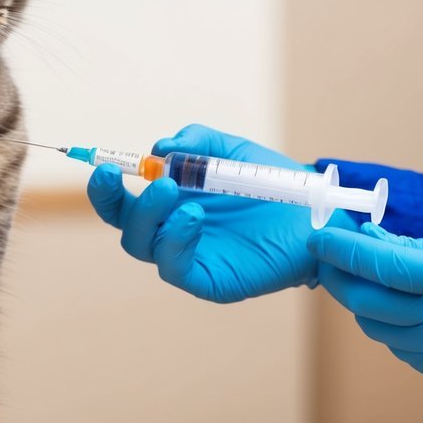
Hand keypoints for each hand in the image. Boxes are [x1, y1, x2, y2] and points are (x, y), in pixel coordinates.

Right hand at [87, 123, 331, 302]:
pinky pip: (175, 268)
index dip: (105, 186)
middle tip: (125, 175)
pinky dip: (175, 240)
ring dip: (149, 214)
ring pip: (142, 245)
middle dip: (112, 200)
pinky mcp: (208, 280)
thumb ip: (197, 142)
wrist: (318, 214)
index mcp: (169, 202)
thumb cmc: (274, 185)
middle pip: (123, 224)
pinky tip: (192, 216)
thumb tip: (160, 148)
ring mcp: (187, 257)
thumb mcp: (233, 151)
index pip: (122, 199)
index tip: (104, 164)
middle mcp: (170, 230)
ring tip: (174, 189)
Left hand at [309, 224, 422, 399]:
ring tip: (383, 288)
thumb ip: (421, 250)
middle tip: (330, 262)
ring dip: (369, 307)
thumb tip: (370, 239)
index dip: (340, 251)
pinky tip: (419, 318)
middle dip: (338, 279)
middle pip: (364, 303)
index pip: (378, 266)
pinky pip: (406, 354)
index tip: (318, 239)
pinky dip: (400, 333)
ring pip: (378, 332)